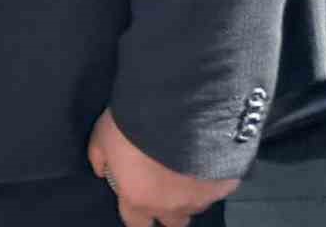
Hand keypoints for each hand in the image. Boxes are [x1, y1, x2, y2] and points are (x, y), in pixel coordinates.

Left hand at [88, 108, 237, 226]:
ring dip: (188, 191)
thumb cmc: (132, 125)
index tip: (137, 201)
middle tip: (164, 186)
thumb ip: (100, 158)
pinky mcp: (225, 184)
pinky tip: (204, 156)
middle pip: (172, 222)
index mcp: (139, 199)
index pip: (136, 223)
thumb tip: (101, 171)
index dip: (136, 215)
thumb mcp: (101, 136)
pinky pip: (217, 186)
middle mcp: (171, 206)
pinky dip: (210, 175)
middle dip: (168, 210)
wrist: (177, 110)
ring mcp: (201, 197)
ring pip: (195, 204)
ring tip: (184, 167)